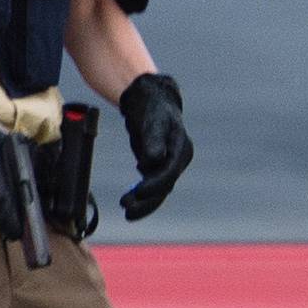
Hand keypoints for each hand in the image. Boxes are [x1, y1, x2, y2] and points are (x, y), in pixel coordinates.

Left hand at [119, 72, 193, 220]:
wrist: (152, 100)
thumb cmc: (154, 109)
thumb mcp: (154, 121)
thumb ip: (154, 140)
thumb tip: (153, 160)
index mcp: (182, 150)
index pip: (169, 173)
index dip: (154, 185)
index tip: (137, 194)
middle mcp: (179, 160)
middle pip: (165, 185)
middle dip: (147, 199)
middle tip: (126, 207)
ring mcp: (170, 164)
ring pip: (159, 189)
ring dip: (144, 201)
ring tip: (125, 207)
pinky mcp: (159, 166)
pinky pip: (152, 184)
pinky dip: (142, 193)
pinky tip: (130, 198)